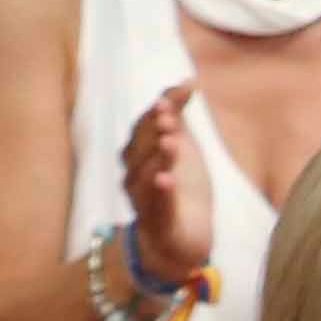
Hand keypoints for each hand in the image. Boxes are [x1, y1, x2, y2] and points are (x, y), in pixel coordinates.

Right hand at [119, 81, 211, 291]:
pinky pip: (157, 208)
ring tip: (171, 144)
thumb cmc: (180, 188)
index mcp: (138, 155)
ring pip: (145, 179)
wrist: (184, 239)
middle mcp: (134, 177)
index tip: (175, 96)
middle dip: (153, 133)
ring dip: (157, 160)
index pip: (142, 128)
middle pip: (138, 151)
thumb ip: (178, 115)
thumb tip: (187, 81)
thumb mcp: (182, 147)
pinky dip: (161, 194)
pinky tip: (167, 180)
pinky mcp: (160, 226)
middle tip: (170, 119)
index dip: (157, 111)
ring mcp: (144, 202)